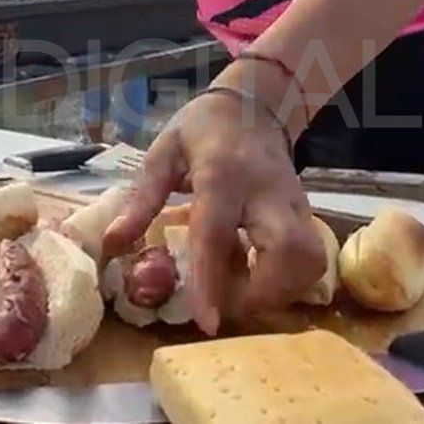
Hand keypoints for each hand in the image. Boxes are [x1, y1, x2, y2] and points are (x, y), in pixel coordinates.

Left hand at [102, 92, 324, 335]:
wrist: (255, 102)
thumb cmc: (202, 127)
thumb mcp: (163, 153)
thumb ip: (140, 200)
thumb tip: (112, 244)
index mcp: (222, 175)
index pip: (217, 233)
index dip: (212, 281)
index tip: (208, 322)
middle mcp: (267, 191)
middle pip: (288, 252)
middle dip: (264, 292)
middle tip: (228, 303)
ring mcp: (295, 202)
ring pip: (309, 260)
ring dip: (279, 290)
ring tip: (241, 291)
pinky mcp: (307, 213)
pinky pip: (311, 257)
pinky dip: (289, 280)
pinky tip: (257, 275)